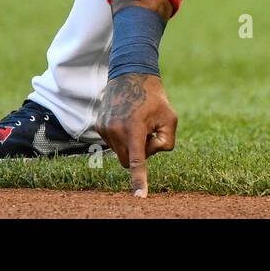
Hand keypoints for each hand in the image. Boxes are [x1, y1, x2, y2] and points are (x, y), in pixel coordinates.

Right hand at [95, 73, 176, 196]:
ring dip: (130, 145)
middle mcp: (116, 130)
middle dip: (139, 153)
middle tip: (149, 133)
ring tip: (137, 123)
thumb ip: (166, 142)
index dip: (139, 180)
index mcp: (134, 128)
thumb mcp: (170, 118)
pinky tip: (128, 120)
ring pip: (120, 152)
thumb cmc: (154, 97)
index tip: (139, 196)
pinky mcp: (99, 126)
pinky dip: (122, 138)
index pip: (137, 161)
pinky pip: (113, 143)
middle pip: (128, 160)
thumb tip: (148, 154)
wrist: (131, 74)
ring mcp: (105, 128)